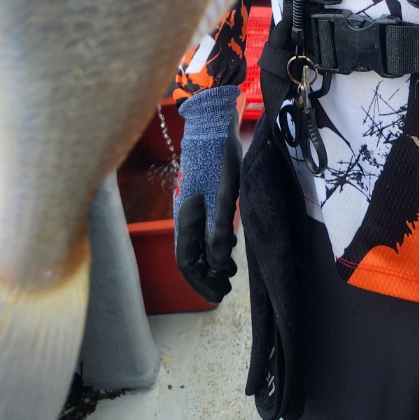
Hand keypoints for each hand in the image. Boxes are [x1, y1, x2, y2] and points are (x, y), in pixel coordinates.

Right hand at [173, 86, 241, 302]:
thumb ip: (219, 231)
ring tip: (232, 270)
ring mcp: (193, 206)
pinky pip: (204, 229)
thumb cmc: (218, 159)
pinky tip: (230, 245)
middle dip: (208, 275)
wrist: (212, 125)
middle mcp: (186, 215)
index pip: (187, 262)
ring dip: (213, 260)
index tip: (220, 294)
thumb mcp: (223, 196)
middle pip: (191, 255)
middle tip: (227, 287)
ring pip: (198, 243)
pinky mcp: (201, 197)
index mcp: (187, 218)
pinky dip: (216, 243)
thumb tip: (218, 265)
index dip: (202, 281)